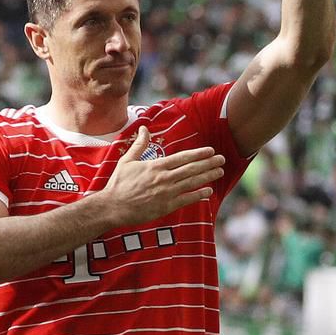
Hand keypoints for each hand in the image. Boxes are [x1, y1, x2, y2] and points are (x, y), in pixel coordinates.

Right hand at [99, 126, 224, 226]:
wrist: (113, 206)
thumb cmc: (119, 183)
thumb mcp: (127, 160)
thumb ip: (139, 144)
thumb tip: (143, 128)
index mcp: (156, 166)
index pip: (182, 158)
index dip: (198, 154)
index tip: (210, 150)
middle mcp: (164, 178)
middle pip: (191, 169)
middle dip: (208, 163)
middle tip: (222, 159)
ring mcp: (166, 193)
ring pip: (192, 183)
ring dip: (207, 177)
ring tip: (220, 172)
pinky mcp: (166, 206)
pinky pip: (186, 199)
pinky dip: (198, 195)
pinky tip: (208, 191)